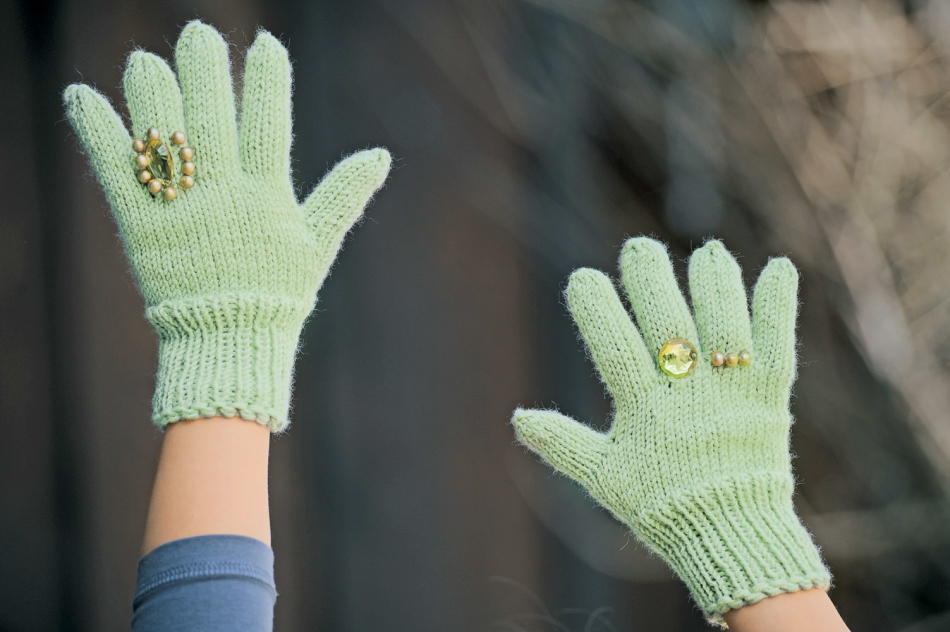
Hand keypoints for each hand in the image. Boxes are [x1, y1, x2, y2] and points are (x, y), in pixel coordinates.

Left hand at [63, 22, 389, 430]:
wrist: (229, 343)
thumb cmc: (278, 292)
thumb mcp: (318, 244)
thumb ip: (343, 195)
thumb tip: (381, 156)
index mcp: (267, 196)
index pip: (269, 124)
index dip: (267, 82)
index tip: (265, 44)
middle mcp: (223, 195)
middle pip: (212, 118)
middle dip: (206, 71)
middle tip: (198, 34)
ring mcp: (179, 208)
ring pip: (162, 136)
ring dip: (150, 93)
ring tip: (143, 62)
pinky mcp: (140, 225)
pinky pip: (116, 172)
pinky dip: (98, 133)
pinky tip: (83, 96)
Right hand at [513, 238, 828, 622]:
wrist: (729, 535)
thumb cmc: (660, 505)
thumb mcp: (605, 479)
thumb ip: (565, 444)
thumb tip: (518, 418)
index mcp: (644, 407)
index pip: (614, 343)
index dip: (596, 307)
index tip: (583, 277)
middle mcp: (688, 391)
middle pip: (668, 320)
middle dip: (651, 279)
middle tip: (639, 248)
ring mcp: (732, 390)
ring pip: (722, 320)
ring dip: (715, 282)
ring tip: (707, 252)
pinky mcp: (770, 396)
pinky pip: (777, 341)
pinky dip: (779, 304)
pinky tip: (779, 266)